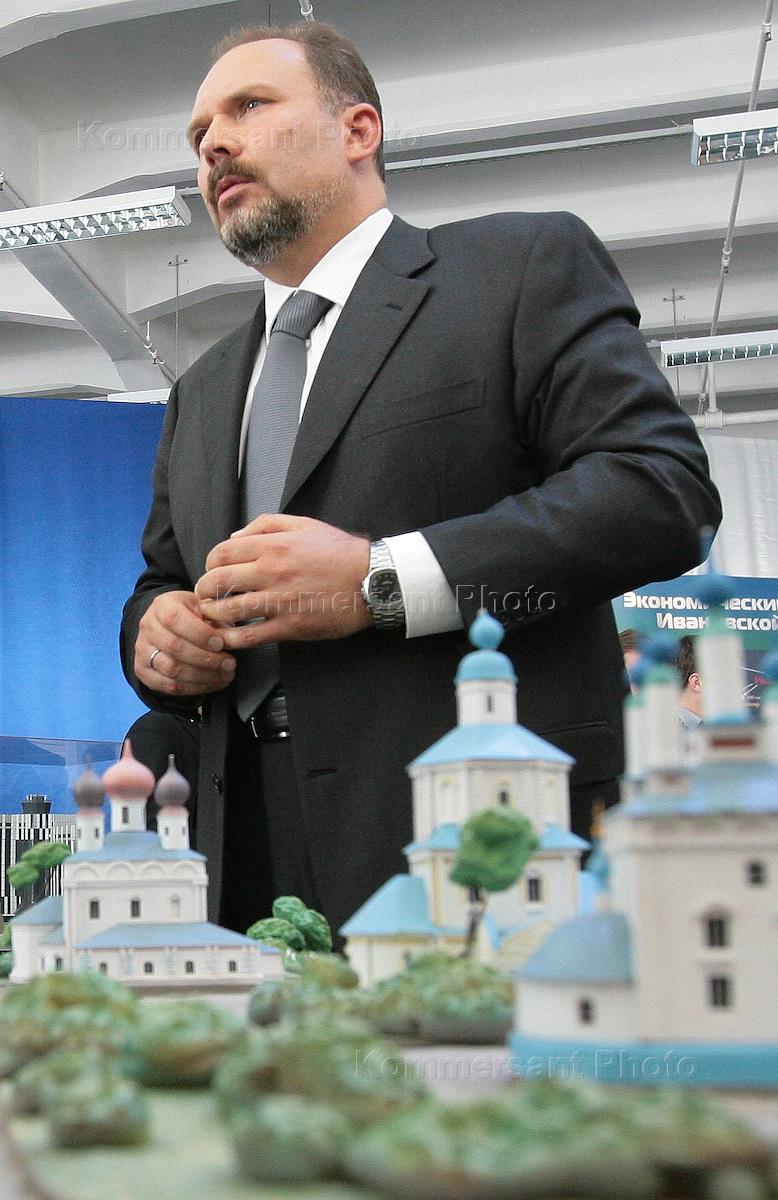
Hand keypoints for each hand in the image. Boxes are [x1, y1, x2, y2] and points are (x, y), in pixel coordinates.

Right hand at [135, 590, 236, 696]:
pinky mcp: (143, 671)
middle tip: (229, 664)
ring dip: (203, 676)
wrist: (167, 626)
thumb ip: (216, 619)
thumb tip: (234, 638)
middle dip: (206, 658)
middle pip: (175, 647)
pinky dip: (194, 688)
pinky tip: (212, 683)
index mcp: (162, 605)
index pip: (175, 619)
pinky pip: (168, 686)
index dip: (200, 634)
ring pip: (172, 669)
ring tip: (225, 675)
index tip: (220, 643)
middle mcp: (147, 627)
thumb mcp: (203, 607)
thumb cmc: (192, 615)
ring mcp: (142, 650)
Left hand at [194, 514, 371, 645]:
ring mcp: (280, 601)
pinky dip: (233, 638)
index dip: (209, 563)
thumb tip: (235, 537)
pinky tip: (229, 637)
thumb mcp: (304, 524)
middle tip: (205, 595)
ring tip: (213, 616)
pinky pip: (250, 636)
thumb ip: (266, 524)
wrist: (372, 581)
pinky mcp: (290, 626)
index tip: (212, 571)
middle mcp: (272, 571)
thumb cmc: (340, 552)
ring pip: (228, 610)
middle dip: (204, 589)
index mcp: (273, 545)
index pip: (221, 553)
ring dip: (214, 614)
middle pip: (217, 581)